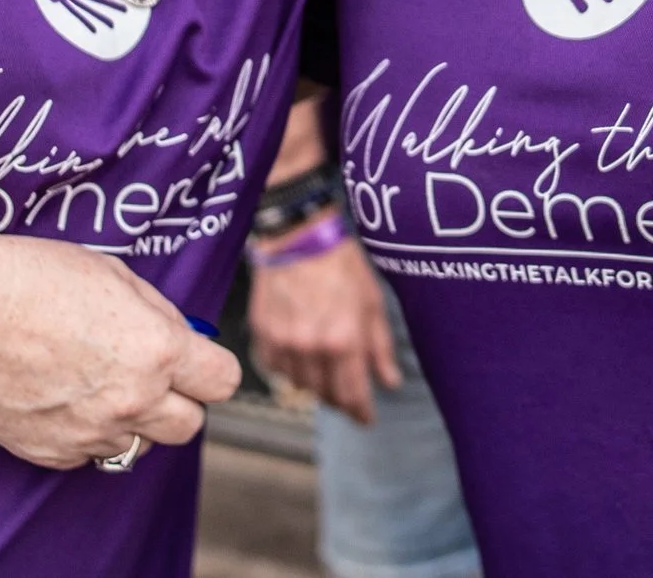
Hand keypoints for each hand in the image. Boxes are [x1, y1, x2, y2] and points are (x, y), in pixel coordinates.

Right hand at [0, 230, 239, 468]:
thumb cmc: (30, 278)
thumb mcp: (114, 275)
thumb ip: (158, 314)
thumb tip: (182, 336)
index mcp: (156, 350)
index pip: (222, 381)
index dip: (211, 366)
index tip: (197, 358)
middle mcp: (131, 400)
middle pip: (189, 425)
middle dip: (178, 399)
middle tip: (150, 372)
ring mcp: (91, 432)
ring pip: (140, 445)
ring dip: (132, 419)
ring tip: (98, 381)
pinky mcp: (53, 453)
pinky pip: (91, 453)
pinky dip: (87, 432)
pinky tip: (62, 395)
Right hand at [247, 223, 400, 424]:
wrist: (297, 235)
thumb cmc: (339, 261)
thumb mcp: (372, 301)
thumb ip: (380, 346)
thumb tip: (390, 380)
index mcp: (343, 340)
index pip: (352, 394)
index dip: (361, 412)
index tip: (366, 418)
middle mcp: (311, 347)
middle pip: (325, 394)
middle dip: (339, 400)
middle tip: (347, 395)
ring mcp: (283, 341)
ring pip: (299, 384)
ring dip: (314, 385)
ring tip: (325, 372)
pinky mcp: (262, 332)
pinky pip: (275, 367)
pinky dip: (288, 369)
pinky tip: (299, 358)